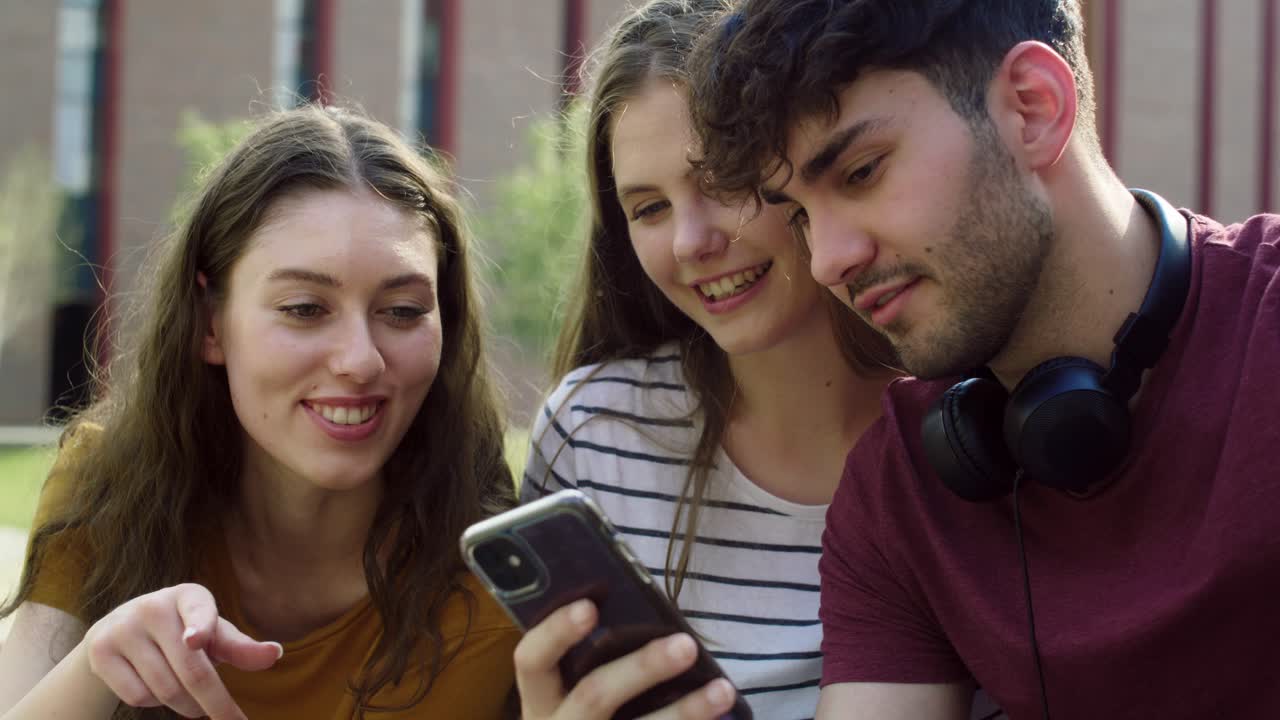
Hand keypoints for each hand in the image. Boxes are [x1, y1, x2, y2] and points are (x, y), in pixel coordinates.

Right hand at [82, 583, 281, 719]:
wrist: (120, 628)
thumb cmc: (183, 632)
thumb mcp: (213, 634)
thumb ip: (240, 647)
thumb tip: (274, 654)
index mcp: (189, 595)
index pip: (198, 612)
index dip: (199, 626)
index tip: (196, 641)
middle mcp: (153, 606)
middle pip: (191, 670)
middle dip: (216, 704)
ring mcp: (123, 627)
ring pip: (166, 689)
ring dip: (187, 706)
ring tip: (193, 702)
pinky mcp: (100, 651)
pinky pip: (137, 696)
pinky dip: (155, 703)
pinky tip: (158, 689)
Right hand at [513, 599, 737, 719]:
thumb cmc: (586, 716)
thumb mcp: (571, 697)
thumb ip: (593, 661)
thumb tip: (645, 611)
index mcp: (540, 701)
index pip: (531, 661)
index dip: (556, 632)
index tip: (589, 606)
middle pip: (593, 696)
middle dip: (642, 668)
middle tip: (686, 645)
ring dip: (685, 711)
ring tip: (722, 690)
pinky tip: (720, 716)